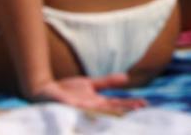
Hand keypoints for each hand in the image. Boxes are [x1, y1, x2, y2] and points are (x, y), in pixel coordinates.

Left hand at [27, 74, 145, 114]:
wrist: (45, 90)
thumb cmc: (67, 90)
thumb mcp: (90, 84)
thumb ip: (107, 82)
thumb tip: (126, 78)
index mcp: (97, 103)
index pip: (118, 104)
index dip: (131, 104)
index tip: (145, 104)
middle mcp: (91, 109)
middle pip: (112, 110)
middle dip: (126, 110)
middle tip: (141, 109)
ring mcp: (81, 109)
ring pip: (99, 112)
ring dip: (111, 112)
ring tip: (124, 112)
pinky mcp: (69, 107)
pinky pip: (80, 108)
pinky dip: (87, 108)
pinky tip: (97, 106)